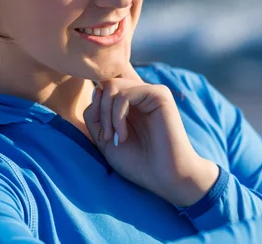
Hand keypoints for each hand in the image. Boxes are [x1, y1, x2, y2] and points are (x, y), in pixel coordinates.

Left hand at [83, 62, 218, 206]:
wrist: (166, 178)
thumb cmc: (138, 163)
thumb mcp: (105, 139)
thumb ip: (95, 115)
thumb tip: (95, 89)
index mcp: (130, 103)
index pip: (102, 89)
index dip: (95, 108)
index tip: (102, 136)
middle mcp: (141, 94)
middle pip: (105, 83)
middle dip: (99, 109)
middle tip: (106, 136)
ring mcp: (151, 92)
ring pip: (112, 86)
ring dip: (106, 114)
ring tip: (114, 137)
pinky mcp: (159, 94)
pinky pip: (124, 95)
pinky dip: (117, 116)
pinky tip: (123, 135)